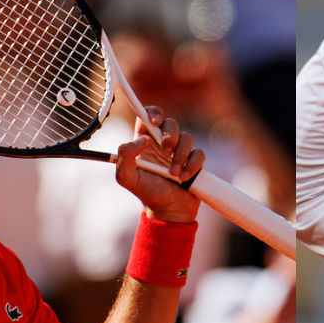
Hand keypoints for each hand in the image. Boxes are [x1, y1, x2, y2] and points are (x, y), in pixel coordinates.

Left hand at [115, 106, 204, 222]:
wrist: (168, 210)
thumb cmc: (146, 192)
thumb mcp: (126, 177)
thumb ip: (124, 156)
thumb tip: (141, 140)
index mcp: (145, 142)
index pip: (148, 116)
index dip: (153, 112)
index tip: (155, 121)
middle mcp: (162, 143)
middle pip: (170, 123)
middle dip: (170, 136)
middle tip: (165, 154)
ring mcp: (180, 151)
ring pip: (187, 137)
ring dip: (181, 156)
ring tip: (173, 174)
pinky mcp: (194, 161)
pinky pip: (199, 153)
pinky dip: (192, 165)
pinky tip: (184, 178)